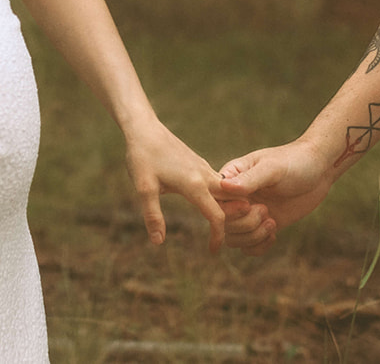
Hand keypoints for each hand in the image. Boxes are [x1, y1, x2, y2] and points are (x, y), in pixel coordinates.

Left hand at [123, 118, 226, 253]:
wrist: (144, 128)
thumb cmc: (142, 157)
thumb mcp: (143, 188)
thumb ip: (153, 216)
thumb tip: (159, 242)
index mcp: (194, 184)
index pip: (217, 216)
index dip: (218, 236)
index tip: (214, 252)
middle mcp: (204, 175)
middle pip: (231, 201)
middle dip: (237, 220)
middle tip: (235, 240)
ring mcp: (203, 167)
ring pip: (227, 190)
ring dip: (231, 207)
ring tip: (231, 226)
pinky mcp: (199, 163)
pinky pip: (218, 182)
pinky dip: (224, 195)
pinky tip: (218, 203)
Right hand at [218, 140, 334, 254]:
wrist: (319, 170)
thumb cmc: (294, 162)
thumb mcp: (273, 168)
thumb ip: (251, 179)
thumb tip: (225, 187)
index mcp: (232, 177)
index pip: (214, 202)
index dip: (228, 211)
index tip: (249, 205)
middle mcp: (236, 197)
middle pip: (223, 224)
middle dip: (245, 223)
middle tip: (266, 210)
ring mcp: (248, 213)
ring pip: (234, 238)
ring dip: (253, 236)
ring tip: (272, 222)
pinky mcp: (262, 225)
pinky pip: (248, 247)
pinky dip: (259, 246)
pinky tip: (274, 235)